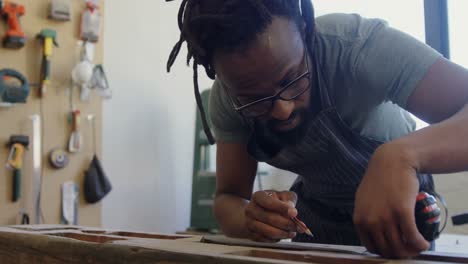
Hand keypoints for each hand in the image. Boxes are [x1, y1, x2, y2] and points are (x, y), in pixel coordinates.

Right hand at [245, 190, 299, 241]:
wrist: (258, 211)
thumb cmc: (274, 202)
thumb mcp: (283, 196)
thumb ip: (289, 200)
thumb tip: (293, 212)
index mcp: (258, 196)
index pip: (269, 202)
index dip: (282, 208)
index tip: (295, 213)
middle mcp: (250, 209)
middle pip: (269, 218)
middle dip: (287, 223)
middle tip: (298, 227)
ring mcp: (249, 223)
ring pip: (269, 231)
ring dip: (284, 233)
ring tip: (293, 232)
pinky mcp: (252, 235)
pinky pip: (267, 240)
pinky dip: (278, 239)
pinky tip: (284, 234)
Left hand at [354, 143, 429, 257]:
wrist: (392, 161)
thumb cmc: (380, 179)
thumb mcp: (363, 200)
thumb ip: (366, 216)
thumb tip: (372, 232)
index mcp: (359, 219)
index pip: (371, 247)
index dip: (385, 252)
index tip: (394, 249)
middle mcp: (370, 221)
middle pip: (386, 250)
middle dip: (399, 253)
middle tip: (409, 250)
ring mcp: (386, 217)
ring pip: (400, 246)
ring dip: (411, 251)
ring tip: (417, 246)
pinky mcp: (402, 212)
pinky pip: (412, 237)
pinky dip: (420, 244)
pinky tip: (424, 244)